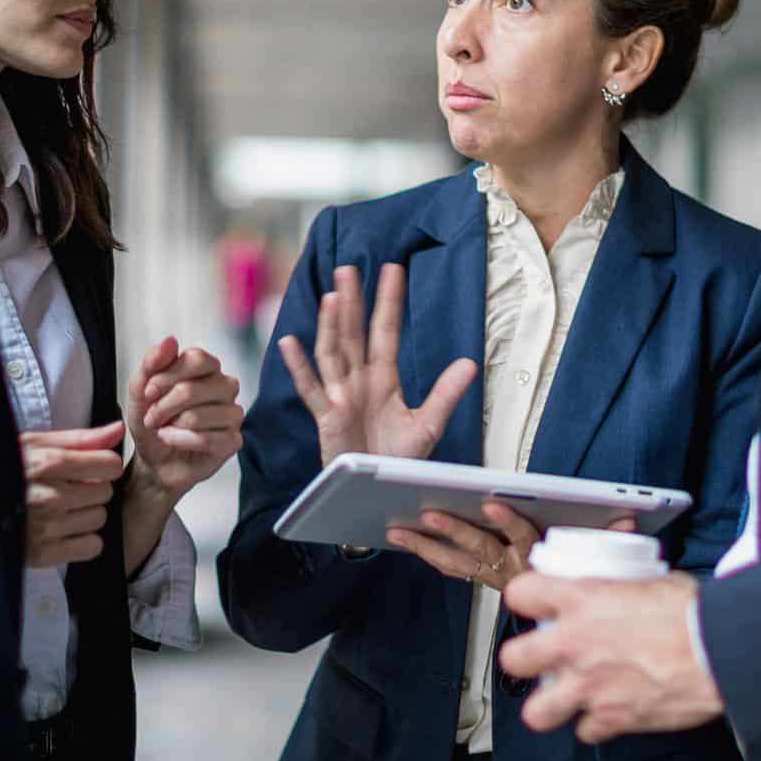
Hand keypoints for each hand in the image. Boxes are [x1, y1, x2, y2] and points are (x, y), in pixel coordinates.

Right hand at [22, 420, 125, 566]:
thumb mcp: (32, 444)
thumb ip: (79, 438)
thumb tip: (117, 430)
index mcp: (46, 464)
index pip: (110, 465)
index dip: (102, 465)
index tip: (89, 468)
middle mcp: (48, 496)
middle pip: (105, 492)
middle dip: (90, 489)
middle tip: (65, 488)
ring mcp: (45, 527)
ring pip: (99, 518)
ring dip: (85, 514)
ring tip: (59, 509)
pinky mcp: (42, 554)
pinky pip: (92, 547)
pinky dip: (83, 541)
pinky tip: (62, 530)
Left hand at [123, 336, 242, 499]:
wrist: (154, 460)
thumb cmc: (152, 422)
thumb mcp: (140, 392)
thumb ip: (151, 364)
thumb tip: (170, 340)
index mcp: (208, 368)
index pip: (197, 359)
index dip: (166, 376)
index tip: (148, 392)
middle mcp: (225, 387)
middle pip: (192, 389)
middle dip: (162, 407)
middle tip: (151, 417)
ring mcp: (233, 414)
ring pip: (197, 416)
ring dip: (170, 426)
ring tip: (162, 430)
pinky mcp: (233, 441)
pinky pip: (205, 439)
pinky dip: (179, 441)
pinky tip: (172, 441)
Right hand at [277, 262, 476, 465]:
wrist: (378, 492)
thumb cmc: (398, 460)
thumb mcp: (428, 424)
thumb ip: (445, 393)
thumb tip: (470, 363)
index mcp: (383, 379)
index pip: (385, 331)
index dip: (388, 302)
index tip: (392, 269)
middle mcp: (359, 381)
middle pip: (353, 334)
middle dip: (352, 302)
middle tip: (349, 268)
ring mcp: (340, 397)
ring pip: (332, 353)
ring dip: (330, 325)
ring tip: (332, 296)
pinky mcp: (327, 417)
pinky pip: (311, 389)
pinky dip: (299, 367)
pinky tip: (290, 343)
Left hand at [388, 504, 634, 592]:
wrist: (581, 649)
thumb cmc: (587, 605)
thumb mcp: (607, 575)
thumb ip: (612, 542)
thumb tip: (627, 519)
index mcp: (542, 567)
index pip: (525, 540)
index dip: (508, 522)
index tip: (491, 503)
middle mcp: (516, 575)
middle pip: (483, 549)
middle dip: (455, 531)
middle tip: (430, 514)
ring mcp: (497, 579)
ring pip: (460, 562)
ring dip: (429, 546)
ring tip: (400, 528)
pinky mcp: (487, 580)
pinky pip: (454, 570)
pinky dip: (431, 554)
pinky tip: (408, 539)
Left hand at [498, 571, 724, 741]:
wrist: (723, 652)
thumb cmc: (695, 613)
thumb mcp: (652, 580)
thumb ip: (624, 586)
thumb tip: (625, 585)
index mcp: (582, 600)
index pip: (520, 593)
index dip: (524, 597)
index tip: (533, 601)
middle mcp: (575, 644)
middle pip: (514, 658)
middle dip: (523, 657)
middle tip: (540, 656)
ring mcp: (590, 686)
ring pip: (537, 711)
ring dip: (549, 705)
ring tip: (564, 696)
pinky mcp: (613, 717)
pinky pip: (586, 731)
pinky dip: (595, 724)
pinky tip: (608, 711)